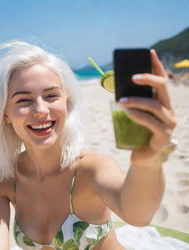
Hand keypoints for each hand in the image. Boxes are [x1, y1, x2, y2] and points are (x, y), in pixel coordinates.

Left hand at [118, 49, 176, 167]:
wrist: (142, 157)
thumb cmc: (137, 134)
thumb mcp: (134, 115)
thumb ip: (132, 103)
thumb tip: (118, 89)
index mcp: (163, 103)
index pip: (162, 81)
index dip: (157, 66)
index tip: (149, 52)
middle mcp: (169, 111)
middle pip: (162, 88)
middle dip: (149, 79)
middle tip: (133, 76)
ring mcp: (169, 124)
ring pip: (155, 106)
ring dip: (136, 101)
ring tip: (120, 101)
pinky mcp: (163, 137)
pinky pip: (151, 123)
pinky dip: (139, 116)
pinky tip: (127, 112)